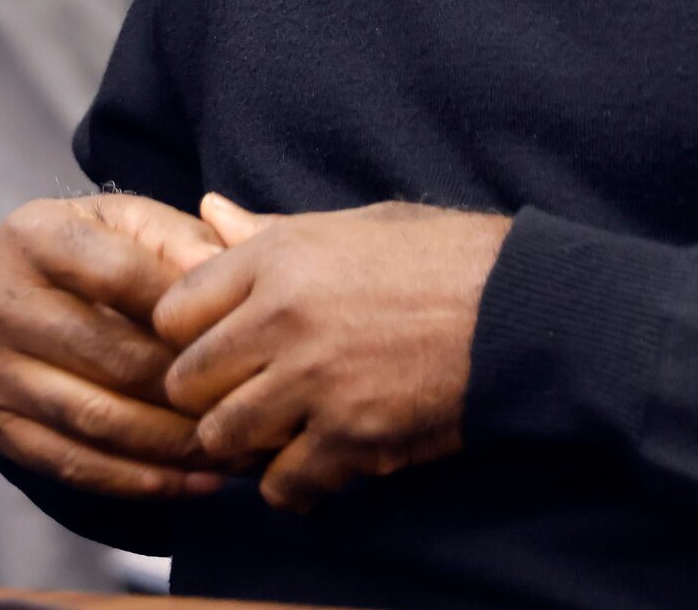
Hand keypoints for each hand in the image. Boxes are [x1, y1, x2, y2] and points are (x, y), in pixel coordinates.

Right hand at [0, 194, 231, 498]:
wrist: (34, 287)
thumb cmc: (103, 252)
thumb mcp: (139, 227)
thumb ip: (184, 242)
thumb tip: (224, 269)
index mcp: (31, 234)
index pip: (122, 276)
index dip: (188, 312)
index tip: (244, 340)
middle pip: (113, 356)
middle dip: (189, 390)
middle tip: (249, 410)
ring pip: (96, 418)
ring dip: (172, 445)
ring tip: (232, 453)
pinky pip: (72, 463)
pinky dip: (138, 480)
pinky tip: (192, 481)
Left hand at [155, 195, 510, 511]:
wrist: (525, 310)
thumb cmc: (444, 256)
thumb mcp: (354, 223)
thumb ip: (268, 232)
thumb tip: (208, 211)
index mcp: (277, 258)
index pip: (172, 311)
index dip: (187, 335)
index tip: (212, 345)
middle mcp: (282, 319)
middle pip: (186, 381)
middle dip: (204, 395)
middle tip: (236, 397)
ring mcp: (316, 383)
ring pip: (224, 437)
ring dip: (243, 443)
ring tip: (271, 432)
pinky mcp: (355, 438)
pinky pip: (284, 485)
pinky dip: (292, 486)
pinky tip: (312, 465)